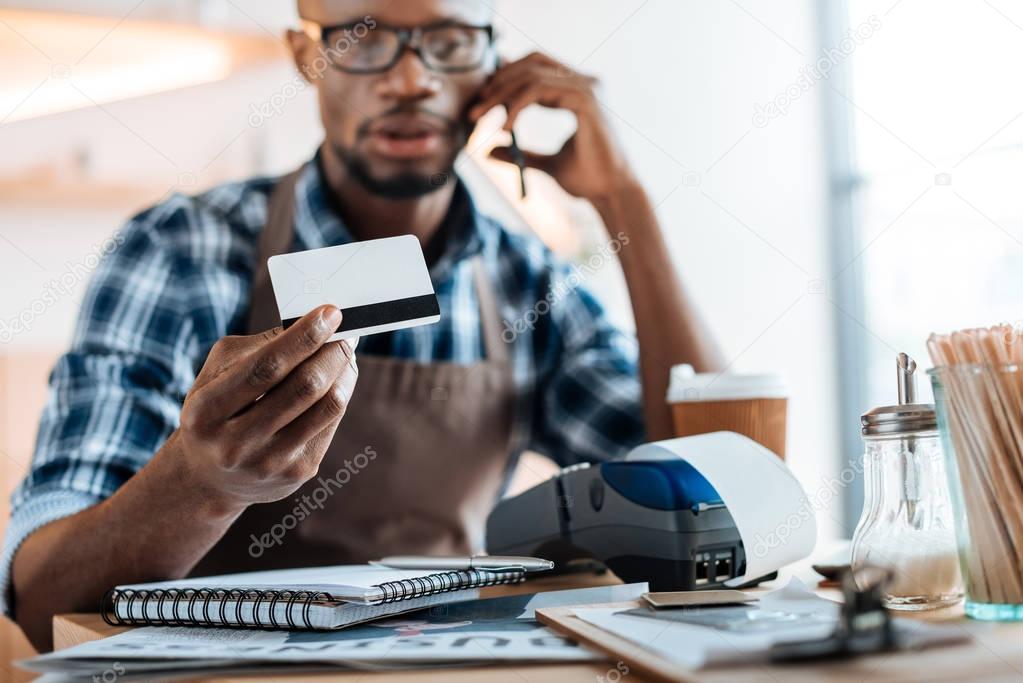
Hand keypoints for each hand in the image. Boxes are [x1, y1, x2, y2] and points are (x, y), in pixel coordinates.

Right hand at [166, 305, 357, 510]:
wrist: (209, 478)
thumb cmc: (216, 410)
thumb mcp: (215, 375)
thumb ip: (257, 348)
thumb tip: (312, 327)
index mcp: (206, 412)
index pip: (266, 368)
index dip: (303, 337)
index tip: (330, 313)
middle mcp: (236, 444)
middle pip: (303, 387)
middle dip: (332, 352)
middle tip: (346, 331)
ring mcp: (269, 463)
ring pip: (327, 406)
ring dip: (344, 372)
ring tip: (344, 353)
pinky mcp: (296, 473)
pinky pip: (331, 423)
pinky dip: (341, 393)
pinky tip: (338, 380)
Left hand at [468, 52, 633, 202]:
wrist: (610, 193)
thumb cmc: (587, 179)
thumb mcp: (546, 164)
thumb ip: (521, 153)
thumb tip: (489, 151)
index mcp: (579, 92)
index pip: (537, 67)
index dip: (507, 77)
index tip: (482, 101)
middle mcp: (585, 83)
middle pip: (532, 63)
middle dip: (499, 82)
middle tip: (475, 108)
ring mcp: (587, 88)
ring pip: (532, 74)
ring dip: (501, 94)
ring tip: (482, 116)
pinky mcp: (585, 100)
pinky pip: (539, 89)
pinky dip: (516, 105)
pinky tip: (505, 126)